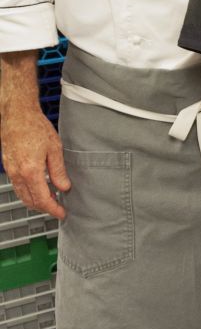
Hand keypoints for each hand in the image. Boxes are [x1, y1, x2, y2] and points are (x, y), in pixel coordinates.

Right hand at [1, 103, 70, 220]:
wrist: (17, 115)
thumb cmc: (35, 126)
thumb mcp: (54, 148)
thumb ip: (58, 171)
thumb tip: (64, 187)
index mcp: (31, 171)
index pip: (43, 199)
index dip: (53, 209)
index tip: (61, 213)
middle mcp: (18, 174)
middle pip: (30, 201)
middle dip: (44, 208)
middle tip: (58, 207)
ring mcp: (11, 171)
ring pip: (22, 195)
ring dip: (35, 201)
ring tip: (51, 198)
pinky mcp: (8, 166)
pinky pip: (17, 186)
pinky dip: (28, 192)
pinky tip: (38, 187)